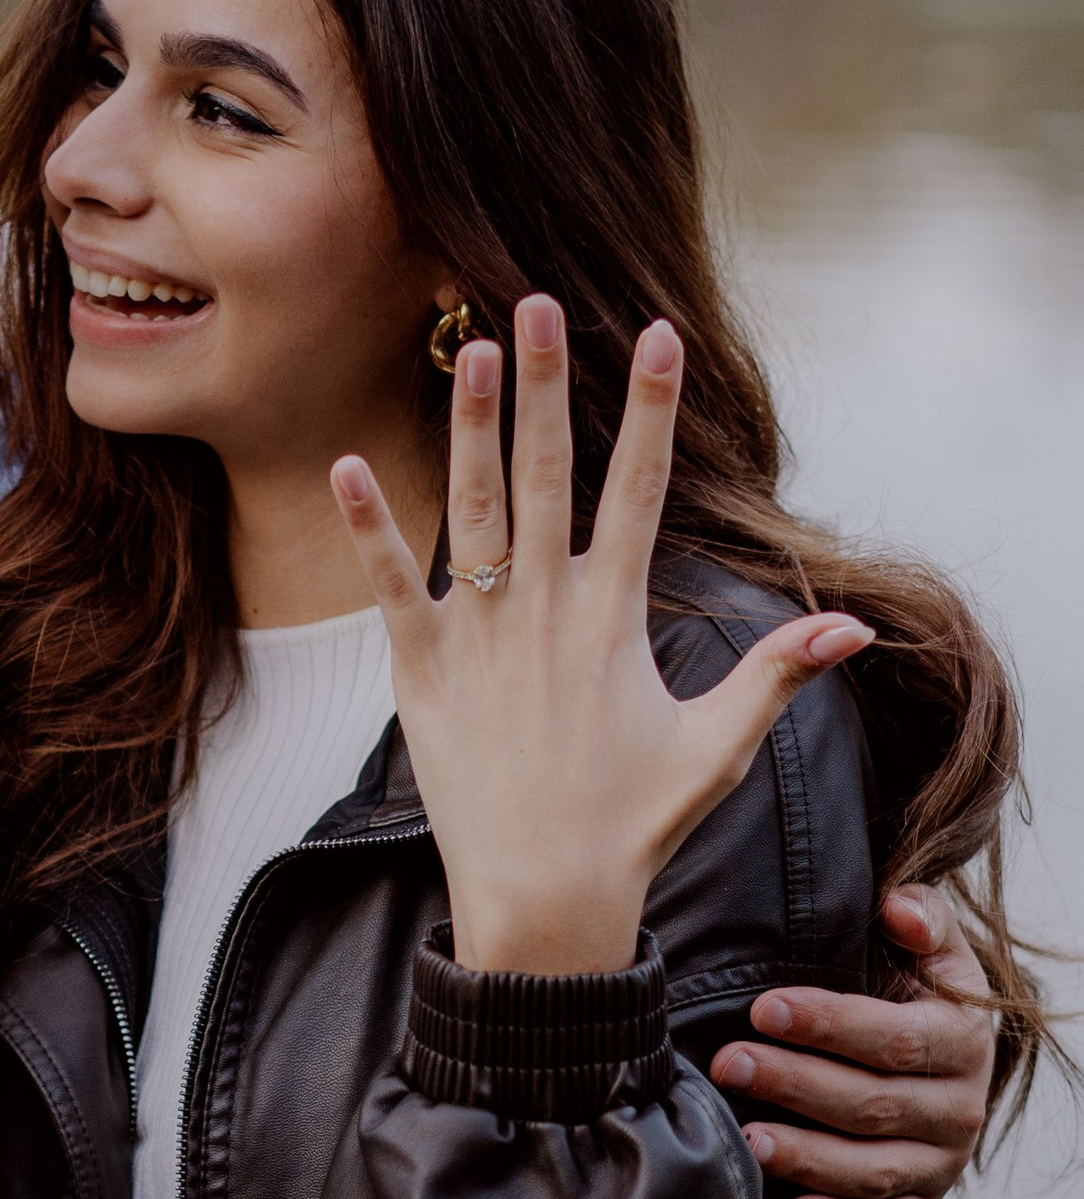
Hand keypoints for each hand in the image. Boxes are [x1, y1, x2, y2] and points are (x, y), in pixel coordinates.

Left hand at [332, 298, 871, 973]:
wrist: (543, 898)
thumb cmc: (633, 824)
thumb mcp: (716, 747)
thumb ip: (777, 674)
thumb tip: (854, 630)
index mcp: (615, 616)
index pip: (638, 489)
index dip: (650, 408)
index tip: (656, 332)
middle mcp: (546, 610)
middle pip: (549, 473)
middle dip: (548, 382)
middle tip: (535, 300)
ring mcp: (481, 635)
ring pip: (472, 508)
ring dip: (469, 425)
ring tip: (467, 348)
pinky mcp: (423, 671)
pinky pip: (390, 586)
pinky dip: (368, 528)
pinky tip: (344, 467)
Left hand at [710, 884, 992, 1198]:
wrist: (944, 1061)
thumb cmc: (917, 995)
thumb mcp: (933, 951)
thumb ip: (924, 918)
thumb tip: (898, 908)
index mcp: (962, 1042)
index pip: (894, 1038)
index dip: (829, 1024)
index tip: (764, 1009)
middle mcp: (959, 1110)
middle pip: (872, 1103)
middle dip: (795, 1083)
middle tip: (728, 1063)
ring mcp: (939, 1164)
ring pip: (872, 1169)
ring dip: (807, 1157)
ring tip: (747, 1140)